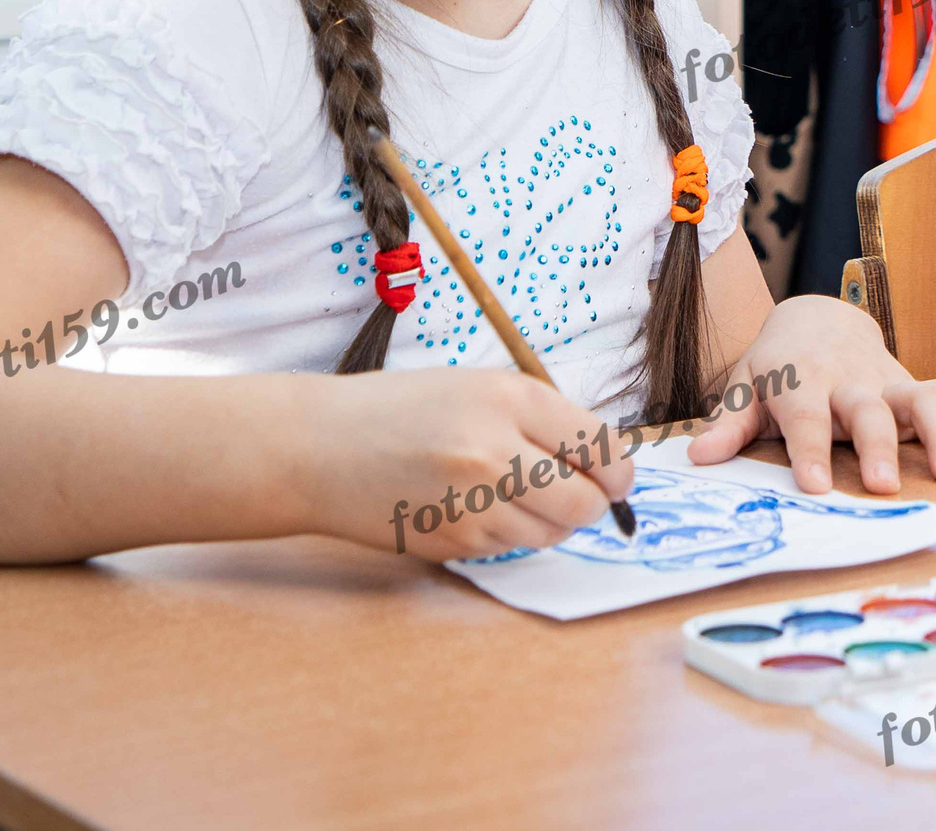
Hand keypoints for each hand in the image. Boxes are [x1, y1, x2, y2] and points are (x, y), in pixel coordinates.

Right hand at [306, 367, 631, 560]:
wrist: (317, 447)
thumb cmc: (402, 409)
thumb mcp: (479, 388)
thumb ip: (543, 419)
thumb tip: (605, 461)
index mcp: (509, 399)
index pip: (600, 446)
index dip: (619, 468)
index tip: (617, 475)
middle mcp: (493, 451)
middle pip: (585, 502)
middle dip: (594, 503)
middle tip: (583, 493)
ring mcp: (470, 503)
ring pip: (551, 533)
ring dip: (551, 521)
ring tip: (520, 494)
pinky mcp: (449, 543)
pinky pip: (509, 548)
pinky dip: (508, 532)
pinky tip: (476, 506)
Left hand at [687, 294, 935, 493]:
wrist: (817, 318)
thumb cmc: (778, 363)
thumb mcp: (746, 384)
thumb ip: (729, 422)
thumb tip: (698, 456)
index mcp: (802, 381)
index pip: (805, 418)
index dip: (809, 451)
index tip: (815, 487)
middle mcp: (848, 380)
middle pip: (867, 410)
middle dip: (877, 446)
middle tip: (884, 486)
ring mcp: (886, 381)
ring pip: (919, 399)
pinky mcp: (911, 386)